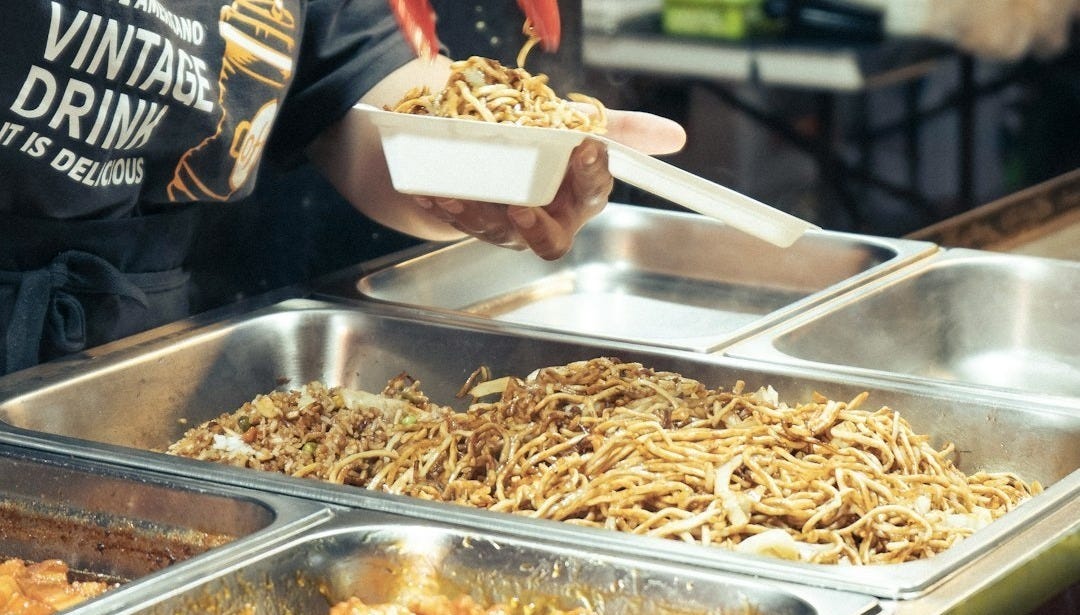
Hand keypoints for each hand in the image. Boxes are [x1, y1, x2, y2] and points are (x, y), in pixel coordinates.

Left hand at [414, 109, 685, 259]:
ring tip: (455, 194)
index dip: (591, 174)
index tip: (586, 147)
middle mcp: (548, 219)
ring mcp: (509, 228)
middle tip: (519, 209)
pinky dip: (442, 208)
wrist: (498, 162)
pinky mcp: (474, 224)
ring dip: (475, 217)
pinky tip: (426, 192)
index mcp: (580, 198)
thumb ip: (625, 132)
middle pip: (550, 240)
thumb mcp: (583, 131)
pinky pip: (459, 223)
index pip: (594, 191)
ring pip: (497, 233)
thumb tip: (675, 136)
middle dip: (533, 228)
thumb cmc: (548, 148)